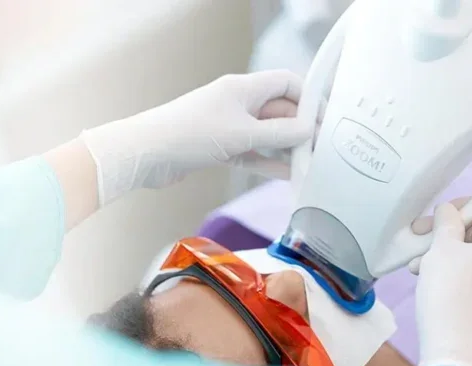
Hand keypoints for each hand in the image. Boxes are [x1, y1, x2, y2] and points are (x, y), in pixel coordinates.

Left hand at [80, 70, 310, 205]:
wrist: (146, 154)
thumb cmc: (189, 134)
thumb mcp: (242, 134)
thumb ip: (278, 135)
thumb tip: (308, 131)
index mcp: (243, 88)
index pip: (287, 83)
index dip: (308, 99)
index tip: (325, 120)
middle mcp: (237, 103)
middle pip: (279, 111)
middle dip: (300, 130)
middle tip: (321, 150)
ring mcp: (228, 126)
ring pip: (266, 136)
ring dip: (286, 150)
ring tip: (309, 166)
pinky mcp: (219, 147)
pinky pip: (252, 153)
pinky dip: (268, 163)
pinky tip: (286, 175)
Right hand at [414, 200, 471, 365]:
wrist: (457, 354)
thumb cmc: (449, 299)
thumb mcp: (441, 250)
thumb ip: (447, 224)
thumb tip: (450, 212)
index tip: (448, 212)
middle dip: (451, 233)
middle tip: (423, 238)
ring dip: (447, 256)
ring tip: (420, 267)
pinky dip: (455, 277)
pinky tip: (432, 286)